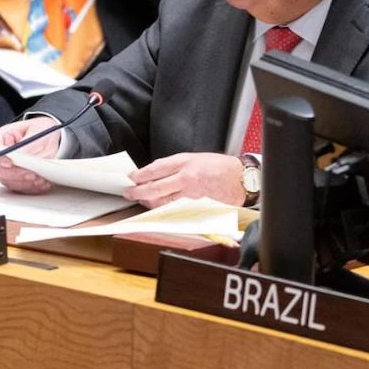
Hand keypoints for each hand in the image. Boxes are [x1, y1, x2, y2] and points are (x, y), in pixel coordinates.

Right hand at [0, 116, 61, 193]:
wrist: (48, 139)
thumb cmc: (40, 130)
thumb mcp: (39, 130)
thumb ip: (29, 142)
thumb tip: (22, 155)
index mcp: (0, 138)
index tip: (10, 162)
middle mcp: (0, 155)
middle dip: (16, 173)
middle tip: (31, 172)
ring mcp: (6, 170)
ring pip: (9, 181)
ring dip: (25, 181)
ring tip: (40, 177)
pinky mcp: (15, 180)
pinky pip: (19, 188)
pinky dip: (32, 187)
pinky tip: (42, 181)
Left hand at [126, 153, 244, 208]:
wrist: (240, 178)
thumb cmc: (218, 167)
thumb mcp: (194, 158)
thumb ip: (174, 166)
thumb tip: (153, 174)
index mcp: (185, 162)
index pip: (155, 169)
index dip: (139, 175)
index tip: (131, 178)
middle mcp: (186, 177)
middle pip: (154, 188)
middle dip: (137, 191)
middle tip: (129, 192)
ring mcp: (191, 194)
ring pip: (162, 202)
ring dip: (148, 202)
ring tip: (142, 200)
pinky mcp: (196, 207)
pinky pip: (174, 210)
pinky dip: (163, 210)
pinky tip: (157, 208)